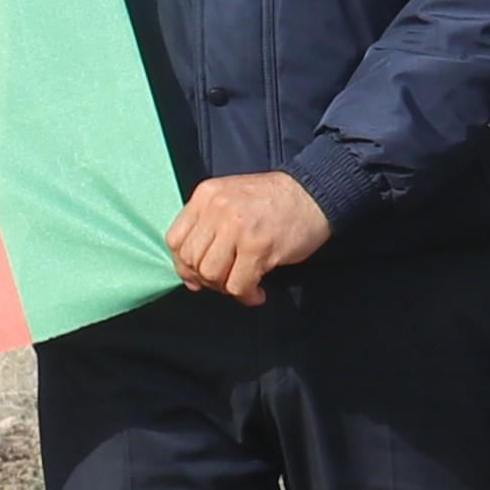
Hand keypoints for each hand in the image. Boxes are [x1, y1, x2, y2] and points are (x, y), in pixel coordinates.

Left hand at [168, 171, 334, 303]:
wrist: (314, 194)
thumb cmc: (273, 201)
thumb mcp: (231, 198)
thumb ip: (207, 227)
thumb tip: (191, 277)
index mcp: (206, 196)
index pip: (174, 240)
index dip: (183, 265)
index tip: (198, 275)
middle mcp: (217, 209)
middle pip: (191, 260)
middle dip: (205, 279)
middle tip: (225, 282)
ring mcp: (237, 228)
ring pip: (211, 274)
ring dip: (225, 288)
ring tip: (242, 285)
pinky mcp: (259, 247)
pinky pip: (238, 285)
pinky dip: (246, 295)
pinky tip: (257, 292)